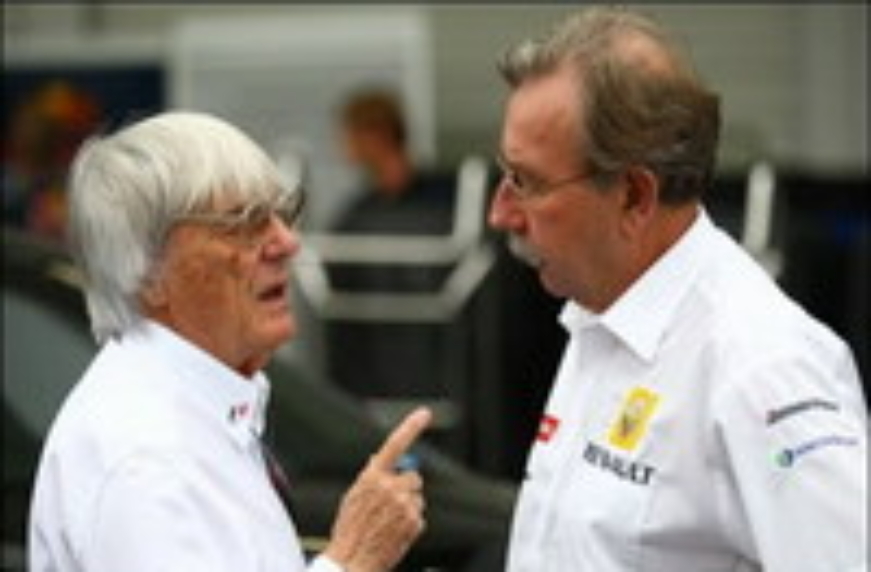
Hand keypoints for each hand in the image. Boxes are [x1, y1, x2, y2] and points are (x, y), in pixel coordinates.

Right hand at [323, 407, 431, 571]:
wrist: (351, 559)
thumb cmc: (350, 529)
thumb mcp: (353, 496)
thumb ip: (370, 477)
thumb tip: (377, 460)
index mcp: (372, 477)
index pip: (394, 445)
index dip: (411, 427)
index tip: (425, 413)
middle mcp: (390, 488)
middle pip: (414, 478)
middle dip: (407, 488)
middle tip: (391, 505)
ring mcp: (404, 505)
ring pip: (418, 498)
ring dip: (409, 507)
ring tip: (389, 522)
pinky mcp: (414, 522)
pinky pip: (419, 516)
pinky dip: (410, 524)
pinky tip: (394, 532)